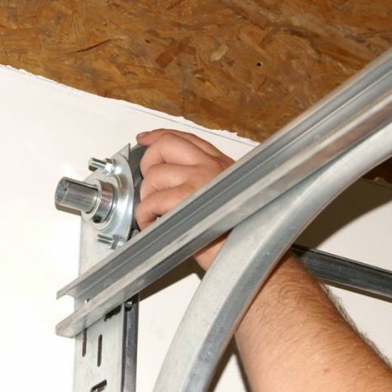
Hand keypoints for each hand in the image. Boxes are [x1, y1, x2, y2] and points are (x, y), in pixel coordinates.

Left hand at [135, 129, 233, 269]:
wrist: (246, 255)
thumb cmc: (235, 233)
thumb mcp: (225, 195)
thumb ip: (201, 179)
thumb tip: (169, 173)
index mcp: (219, 163)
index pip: (183, 138)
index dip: (158, 136)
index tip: (145, 140)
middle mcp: (210, 167)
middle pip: (164, 147)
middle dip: (147, 165)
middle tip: (149, 188)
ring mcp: (198, 181)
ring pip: (153, 176)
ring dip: (146, 199)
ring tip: (154, 215)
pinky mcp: (187, 200)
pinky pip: (151, 202)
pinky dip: (145, 216)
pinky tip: (153, 225)